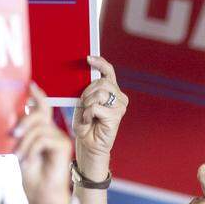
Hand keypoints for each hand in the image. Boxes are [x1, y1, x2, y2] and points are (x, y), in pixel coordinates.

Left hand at [15, 83, 72, 203]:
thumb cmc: (31, 176)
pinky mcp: (63, 146)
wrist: (42, 197)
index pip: (42, 107)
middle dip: (23, 121)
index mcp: (43, 132)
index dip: (37, 95)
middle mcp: (54, 132)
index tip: (28, 84)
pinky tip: (27, 161)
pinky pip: (43, 138)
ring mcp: (60, 139)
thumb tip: (14, 114)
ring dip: (24, 142)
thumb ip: (20, 133)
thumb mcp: (20, 151)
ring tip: (18, 157)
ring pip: (39, 127)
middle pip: (40, 113)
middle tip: (11, 135)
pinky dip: (30, 149)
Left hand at [73, 56, 127, 178]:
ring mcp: (120, 107)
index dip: (100, 62)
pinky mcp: (116, 116)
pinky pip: (95, 106)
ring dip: (87, 103)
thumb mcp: (84, 102)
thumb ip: (88, 89)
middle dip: (87, 92)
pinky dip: (88, 114)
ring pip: (99, 93)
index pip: (109, 71)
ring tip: (87, 115)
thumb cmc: (86, 124)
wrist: (88, 145)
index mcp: (112, 91)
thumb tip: (85, 74)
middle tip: (84, 105)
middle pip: (101, 82)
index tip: (88, 58)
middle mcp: (120, 97)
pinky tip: (90, 121)